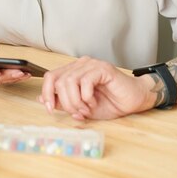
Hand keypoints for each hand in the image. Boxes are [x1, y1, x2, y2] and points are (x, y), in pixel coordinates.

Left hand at [39, 56, 155, 119]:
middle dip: (65, 102)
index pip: (50, 77)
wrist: (133, 100)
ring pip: (70, 81)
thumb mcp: (82, 107)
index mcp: (73, 72)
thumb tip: (42, 100)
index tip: (50, 110)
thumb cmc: (110, 102)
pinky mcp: (102, 68)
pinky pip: (85, 81)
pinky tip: (94, 102)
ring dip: (76, 101)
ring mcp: (91, 65)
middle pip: (58, 80)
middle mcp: (80, 65)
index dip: (46, 93)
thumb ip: (63, 102)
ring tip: (87, 109)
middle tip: (78, 112)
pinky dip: (86, 96)